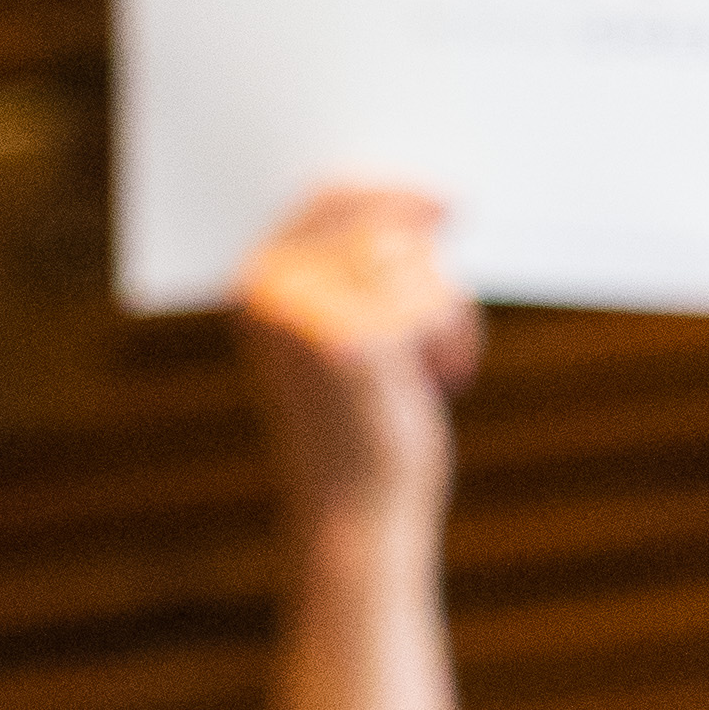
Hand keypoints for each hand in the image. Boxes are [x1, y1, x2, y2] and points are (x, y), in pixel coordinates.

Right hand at [228, 186, 477, 531]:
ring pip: (414, 259)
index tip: (448, 204)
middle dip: (424, 255)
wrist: (356, 516)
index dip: (393, 194)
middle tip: (450, 273)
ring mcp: (307, 315)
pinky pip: (437, 302)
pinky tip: (444, 380)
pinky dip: (456, 338)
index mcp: (252, 287)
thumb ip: (361, 268)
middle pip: (377, 219)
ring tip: (432, 363)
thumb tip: (432, 202)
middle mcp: (268, 294)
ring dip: (444, 307)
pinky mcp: (358, 343)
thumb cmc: (361, 424)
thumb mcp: (348, 334)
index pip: (328, 198)